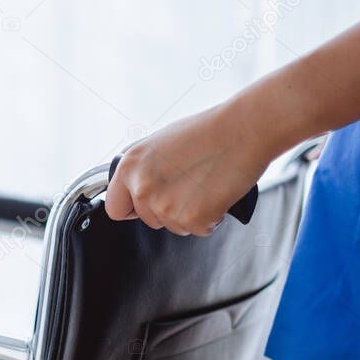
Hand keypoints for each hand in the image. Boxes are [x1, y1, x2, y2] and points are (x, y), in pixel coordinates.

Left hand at [106, 100, 276, 235]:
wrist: (244, 129)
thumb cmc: (208, 131)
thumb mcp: (158, 143)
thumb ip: (142, 168)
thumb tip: (131, 187)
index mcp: (130, 166)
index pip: (115, 208)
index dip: (133, 208)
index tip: (145, 205)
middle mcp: (142, 188)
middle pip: (149, 220)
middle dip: (168, 209)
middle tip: (189, 185)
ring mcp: (166, 206)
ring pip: (174, 227)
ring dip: (190, 214)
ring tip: (205, 184)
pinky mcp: (193, 218)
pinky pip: (199, 230)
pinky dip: (211, 217)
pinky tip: (217, 193)